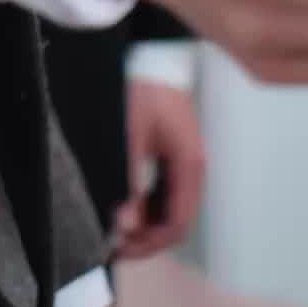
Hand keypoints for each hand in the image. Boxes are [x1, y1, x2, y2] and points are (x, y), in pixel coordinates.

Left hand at [113, 81, 204, 258]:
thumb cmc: (143, 91)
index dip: (150, 244)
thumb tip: (124, 225)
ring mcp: (186, 164)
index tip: (121, 249)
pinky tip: (126, 208)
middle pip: (176, 221)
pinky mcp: (175, 156)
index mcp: (189, 167)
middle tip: (114, 245)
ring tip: (116, 230)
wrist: (153, 57)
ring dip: (146, 224)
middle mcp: (193, 170)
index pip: (177, 224)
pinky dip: (148, 206)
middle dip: (147, 238)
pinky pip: (166, 193)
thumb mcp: (131, 137)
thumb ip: (129, 182)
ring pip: (170, 209)